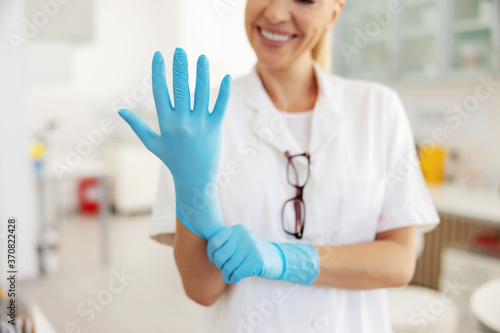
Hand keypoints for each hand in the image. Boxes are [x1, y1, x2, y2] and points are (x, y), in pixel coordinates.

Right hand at [118, 48, 230, 238]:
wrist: (194, 180)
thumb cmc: (172, 160)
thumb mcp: (152, 143)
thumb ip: (137, 125)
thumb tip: (120, 110)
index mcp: (165, 123)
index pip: (160, 92)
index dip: (158, 71)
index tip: (158, 55)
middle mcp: (182, 122)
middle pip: (180, 89)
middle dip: (179, 67)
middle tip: (179, 50)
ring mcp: (200, 125)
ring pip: (201, 94)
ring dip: (202, 74)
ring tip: (201, 57)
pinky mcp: (215, 128)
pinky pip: (220, 106)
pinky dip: (224, 91)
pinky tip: (226, 76)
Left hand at [207, 225, 284, 283]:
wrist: (277, 259)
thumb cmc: (253, 252)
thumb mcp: (240, 241)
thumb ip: (226, 242)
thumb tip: (208, 251)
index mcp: (238, 229)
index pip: (215, 241)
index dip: (211, 253)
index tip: (214, 260)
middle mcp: (244, 236)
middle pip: (220, 255)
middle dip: (220, 266)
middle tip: (225, 269)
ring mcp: (252, 247)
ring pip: (228, 266)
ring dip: (227, 275)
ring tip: (230, 276)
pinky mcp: (258, 261)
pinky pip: (237, 273)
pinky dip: (234, 279)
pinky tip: (236, 278)